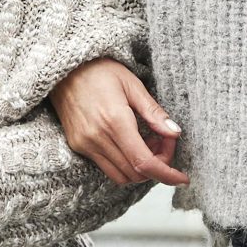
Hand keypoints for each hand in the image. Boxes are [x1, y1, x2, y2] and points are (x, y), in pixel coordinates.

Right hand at [50, 57, 185, 186]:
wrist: (64, 69)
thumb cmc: (100, 70)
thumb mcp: (132, 84)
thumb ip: (154, 112)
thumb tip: (175, 133)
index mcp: (115, 121)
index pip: (144, 162)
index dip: (167, 174)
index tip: (182, 178)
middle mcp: (97, 138)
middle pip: (135, 173)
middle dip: (158, 166)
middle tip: (166, 144)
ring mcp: (85, 145)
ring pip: (121, 176)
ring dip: (141, 168)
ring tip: (149, 143)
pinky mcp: (78, 146)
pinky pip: (107, 168)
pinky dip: (125, 165)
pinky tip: (131, 144)